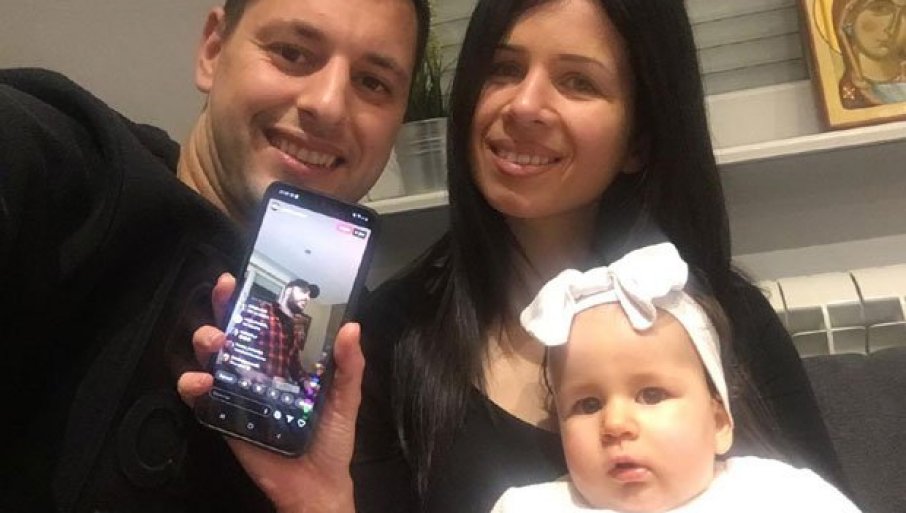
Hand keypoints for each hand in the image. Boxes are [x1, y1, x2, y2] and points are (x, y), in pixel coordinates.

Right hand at [177, 274, 362, 512]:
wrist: (316, 485)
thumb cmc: (332, 439)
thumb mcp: (346, 398)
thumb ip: (349, 366)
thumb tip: (352, 329)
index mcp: (289, 361)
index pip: (268, 323)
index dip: (254, 299)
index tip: (244, 278)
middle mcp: (261, 370)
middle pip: (235, 332)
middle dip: (224, 309)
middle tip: (226, 298)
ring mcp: (240, 392)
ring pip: (213, 358)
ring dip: (206, 342)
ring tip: (215, 341)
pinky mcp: (225, 417)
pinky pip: (202, 398)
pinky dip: (194, 386)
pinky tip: (200, 382)